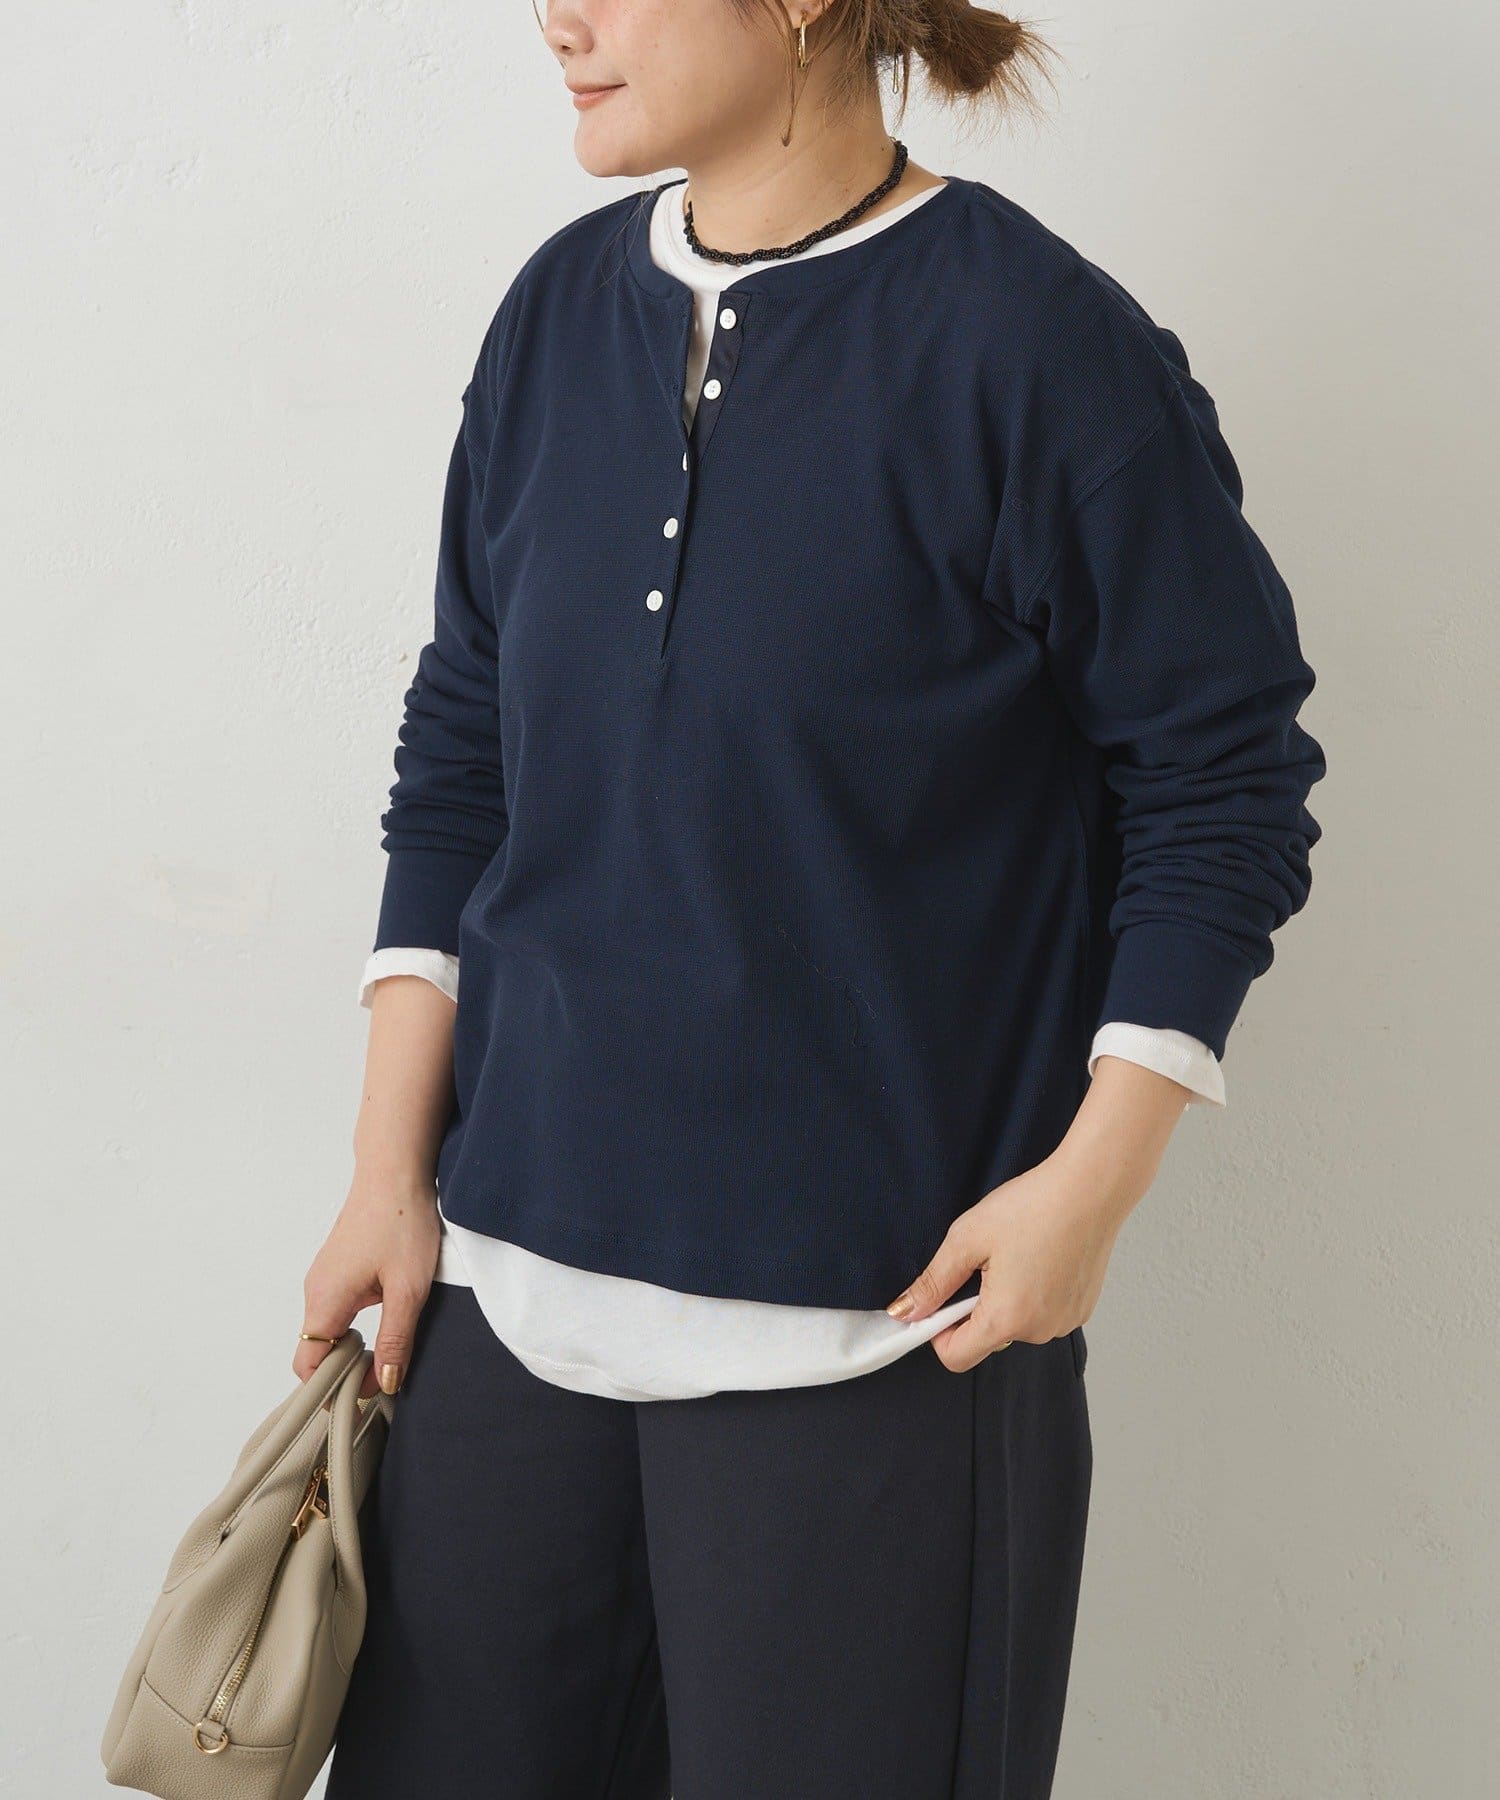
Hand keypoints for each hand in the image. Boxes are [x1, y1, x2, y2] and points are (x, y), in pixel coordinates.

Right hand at [294, 1162, 441, 1397]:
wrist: (396, 1170)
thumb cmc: (402, 1221)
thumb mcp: (409, 1289)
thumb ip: (396, 1339)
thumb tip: (385, 1384)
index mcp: (324, 1300)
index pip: (309, 1366)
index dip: (332, 1389)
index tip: (365, 1397)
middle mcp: (315, 1291)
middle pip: (315, 1352)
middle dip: (343, 1374)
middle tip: (384, 1379)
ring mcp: (324, 1277)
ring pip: (327, 1331)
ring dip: (351, 1349)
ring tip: (388, 1354)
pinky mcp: (338, 1267)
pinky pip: (336, 1311)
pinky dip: (353, 1327)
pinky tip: (387, 1321)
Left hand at [885, 1141, 1144, 1372]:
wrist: (1092, 1187)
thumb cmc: (1033, 1206)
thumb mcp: (968, 1238)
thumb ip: (933, 1282)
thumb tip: (904, 1312)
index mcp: (1007, 1317)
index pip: (956, 1357)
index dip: (938, 1332)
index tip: (940, 1300)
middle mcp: (1040, 1330)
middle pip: (986, 1339)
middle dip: (975, 1307)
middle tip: (985, 1261)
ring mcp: (1065, 1322)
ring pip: (1015, 1325)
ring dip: (1005, 1300)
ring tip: (1017, 1254)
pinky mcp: (1081, 1310)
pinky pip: (1042, 1314)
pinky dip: (1033, 1294)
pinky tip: (1040, 1258)